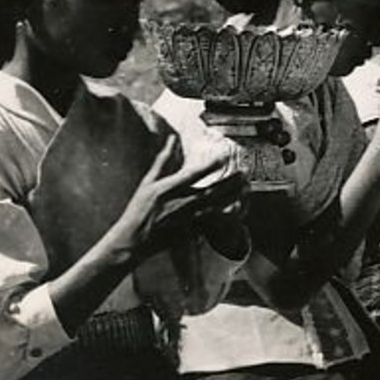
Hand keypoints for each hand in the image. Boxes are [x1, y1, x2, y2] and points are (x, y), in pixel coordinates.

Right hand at [117, 137, 248, 260]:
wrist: (133, 240)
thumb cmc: (139, 208)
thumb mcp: (148, 182)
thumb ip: (163, 160)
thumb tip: (172, 138)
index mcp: (165, 190)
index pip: (191, 175)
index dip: (209, 165)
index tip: (224, 156)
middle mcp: (177, 205)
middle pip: (209, 192)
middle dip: (229, 182)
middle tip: (245, 172)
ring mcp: (184, 220)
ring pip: (214, 208)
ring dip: (232, 197)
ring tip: (246, 187)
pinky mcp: (189, 232)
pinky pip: (212, 222)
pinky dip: (226, 215)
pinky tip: (239, 207)